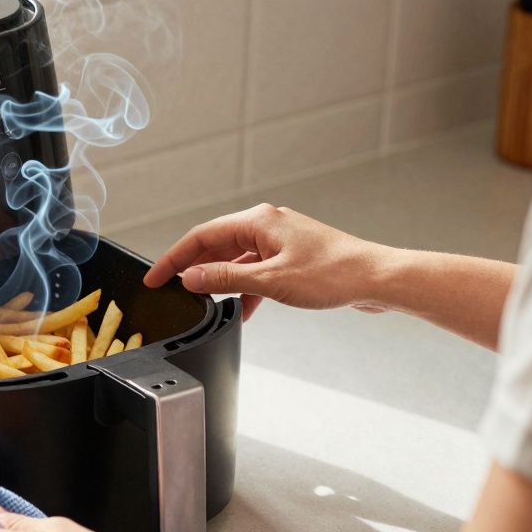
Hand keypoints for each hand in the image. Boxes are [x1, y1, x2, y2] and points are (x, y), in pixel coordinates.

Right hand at [142, 203, 393, 319]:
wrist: (376, 279)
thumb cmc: (334, 273)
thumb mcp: (270, 280)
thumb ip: (225, 279)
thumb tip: (191, 279)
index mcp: (258, 222)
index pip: (201, 236)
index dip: (174, 258)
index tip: (155, 277)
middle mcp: (267, 226)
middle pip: (216, 245)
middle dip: (193, 269)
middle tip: (171, 290)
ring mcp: (280, 241)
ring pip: (236, 260)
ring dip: (221, 281)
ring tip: (204, 303)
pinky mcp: (292, 258)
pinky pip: (256, 270)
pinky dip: (245, 288)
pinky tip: (243, 309)